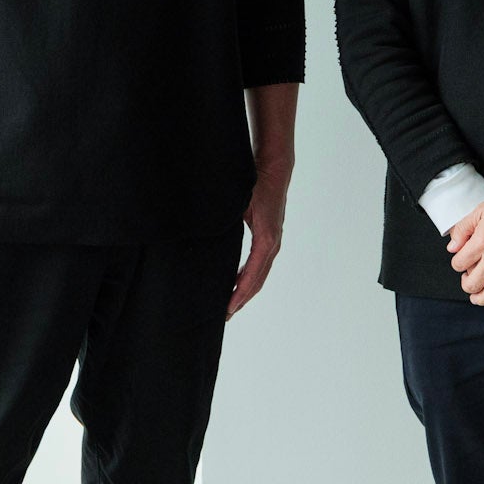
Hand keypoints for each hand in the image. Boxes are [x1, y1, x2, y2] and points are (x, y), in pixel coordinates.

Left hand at [227, 163, 289, 318]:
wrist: (274, 169)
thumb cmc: (257, 184)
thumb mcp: (240, 206)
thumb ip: (228, 226)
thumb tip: (209, 241)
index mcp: (265, 239)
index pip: (252, 274)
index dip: (240, 293)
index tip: (228, 308)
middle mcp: (272, 243)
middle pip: (258, 280)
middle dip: (242, 298)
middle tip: (226, 315)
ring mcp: (273, 240)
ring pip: (261, 274)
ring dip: (247, 290)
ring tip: (232, 304)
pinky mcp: (270, 236)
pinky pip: (261, 263)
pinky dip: (251, 276)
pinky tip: (238, 281)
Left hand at [447, 175, 483, 315]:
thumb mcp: (481, 210)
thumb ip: (463, 229)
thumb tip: (452, 247)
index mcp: (481, 242)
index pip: (459, 264)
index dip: (457, 263)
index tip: (462, 261)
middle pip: (472, 284)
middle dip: (466, 285)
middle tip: (468, 280)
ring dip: (480, 299)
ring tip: (478, 296)